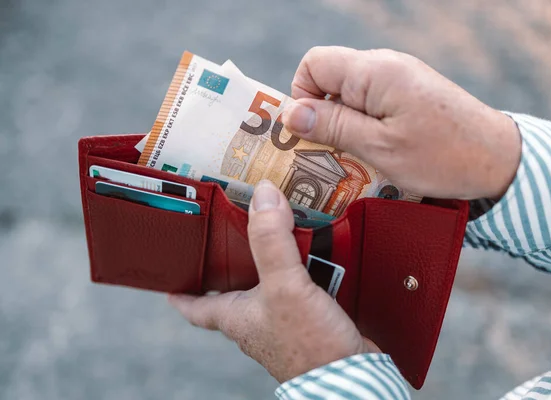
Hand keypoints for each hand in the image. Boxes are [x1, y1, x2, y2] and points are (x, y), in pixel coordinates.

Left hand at [168, 180, 378, 381]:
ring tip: (276, 230)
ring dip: (271, 260)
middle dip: (232, 260)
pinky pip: (298, 287)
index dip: (181, 289)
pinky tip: (315, 254)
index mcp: (235, 315)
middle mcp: (254, 320)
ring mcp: (282, 321)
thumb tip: (263, 194)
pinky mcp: (308, 319)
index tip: (171, 274)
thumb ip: (272, 240)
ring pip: (268, 284)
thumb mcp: (283, 286)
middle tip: (231, 231)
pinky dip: (302, 269)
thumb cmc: (308, 345)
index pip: (195, 305)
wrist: (350, 375)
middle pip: (232, 287)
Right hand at [282, 46, 521, 199]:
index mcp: (374, 71)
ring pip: (349, 93)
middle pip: (330, 77)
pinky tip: (377, 150)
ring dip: (343, 124)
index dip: (301, 96)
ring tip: (357, 156)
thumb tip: (289, 114)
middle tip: (332, 152)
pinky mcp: (410, 92)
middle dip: (321, 114)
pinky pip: (371, 101)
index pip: (314, 63)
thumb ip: (333, 126)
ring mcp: (399, 77)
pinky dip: (363, 124)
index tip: (311, 132)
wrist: (499, 159)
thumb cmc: (441, 156)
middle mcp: (385, 64)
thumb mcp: (379, 148)